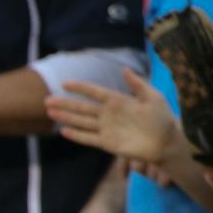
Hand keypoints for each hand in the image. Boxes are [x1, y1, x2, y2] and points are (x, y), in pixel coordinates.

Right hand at [45, 67, 180, 165]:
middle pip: (82, 107)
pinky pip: (88, 138)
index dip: (79, 88)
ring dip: (65, 117)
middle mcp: (108, 114)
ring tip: (50, 113)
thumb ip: (138, 84)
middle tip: (47, 100)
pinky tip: (63, 131)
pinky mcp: (106, 143)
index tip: (65, 84)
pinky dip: (76, 135)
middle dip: (65, 104)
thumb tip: (124, 69)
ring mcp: (106, 128)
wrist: (165, 142)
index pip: (94, 92)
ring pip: (81, 121)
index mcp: (118, 101)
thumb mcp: (153, 97)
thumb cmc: (162, 118)